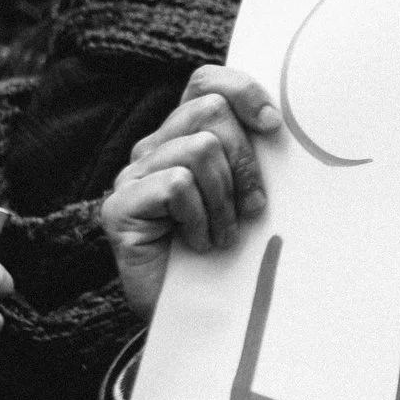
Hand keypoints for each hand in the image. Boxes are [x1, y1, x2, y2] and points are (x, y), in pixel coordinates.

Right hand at [104, 66, 280, 320]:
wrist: (196, 318)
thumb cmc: (228, 257)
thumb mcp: (249, 198)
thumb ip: (255, 159)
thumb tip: (280, 126)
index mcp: (184, 137)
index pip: (206, 82)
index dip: (241, 91)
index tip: (273, 127)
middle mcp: (152, 149)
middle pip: (210, 112)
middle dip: (244, 162)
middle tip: (251, 209)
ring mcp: (131, 176)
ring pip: (198, 150)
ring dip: (224, 200)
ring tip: (221, 235)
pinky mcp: (119, 207)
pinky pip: (177, 186)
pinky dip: (200, 219)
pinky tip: (197, 245)